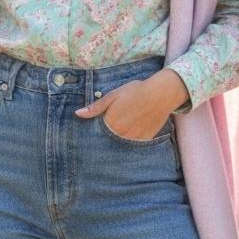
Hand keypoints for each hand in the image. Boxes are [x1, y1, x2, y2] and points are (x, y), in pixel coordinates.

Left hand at [74, 69, 188, 138]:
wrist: (161, 93)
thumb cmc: (136, 91)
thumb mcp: (113, 95)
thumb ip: (96, 107)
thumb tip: (78, 114)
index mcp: (111, 122)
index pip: (96, 135)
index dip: (92, 136)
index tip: (87, 138)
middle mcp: (121, 133)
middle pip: (107, 143)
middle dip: (103, 143)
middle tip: (102, 142)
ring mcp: (134, 139)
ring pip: (119, 146)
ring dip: (115, 145)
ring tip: (115, 141)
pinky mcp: (145, 140)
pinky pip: (133, 147)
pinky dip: (129, 145)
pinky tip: (128, 139)